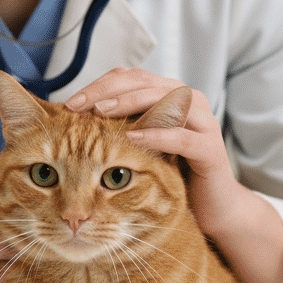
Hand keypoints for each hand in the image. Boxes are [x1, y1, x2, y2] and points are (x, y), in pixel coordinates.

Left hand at [64, 68, 246, 238]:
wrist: (213, 206)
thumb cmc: (172, 172)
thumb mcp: (142, 144)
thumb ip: (120, 125)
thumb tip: (75, 116)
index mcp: (169, 94)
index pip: (130, 77)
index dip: (98, 85)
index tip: (70, 102)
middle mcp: (188, 100)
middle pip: (143, 82)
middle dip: (107, 91)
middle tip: (78, 106)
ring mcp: (203, 122)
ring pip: (162, 100)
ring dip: (128, 104)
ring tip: (100, 113)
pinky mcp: (211, 148)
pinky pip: (181, 137)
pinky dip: (155, 134)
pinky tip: (132, 138)